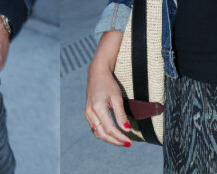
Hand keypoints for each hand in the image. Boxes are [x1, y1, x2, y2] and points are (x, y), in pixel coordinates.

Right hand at [85, 31, 132, 146]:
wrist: (97, 73)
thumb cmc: (108, 83)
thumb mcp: (117, 97)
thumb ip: (121, 115)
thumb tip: (126, 130)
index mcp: (97, 108)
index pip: (109, 129)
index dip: (119, 137)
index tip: (129, 142)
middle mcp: (90, 112)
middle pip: (102, 134)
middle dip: (115, 141)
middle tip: (127, 144)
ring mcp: (87, 113)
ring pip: (97, 132)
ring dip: (109, 139)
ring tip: (121, 140)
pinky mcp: (87, 112)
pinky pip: (95, 128)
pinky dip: (103, 133)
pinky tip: (112, 133)